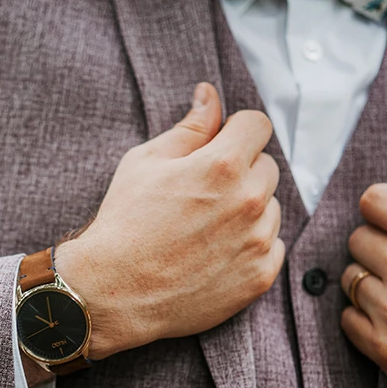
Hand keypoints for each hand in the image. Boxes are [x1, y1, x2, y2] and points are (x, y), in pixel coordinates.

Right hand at [57, 83, 284, 359]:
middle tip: (203, 193)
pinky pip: (272, 246)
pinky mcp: (261, 275)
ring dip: (249, 210)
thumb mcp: (146, 162)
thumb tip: (209, 95)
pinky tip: (216, 252)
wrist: (114, 291)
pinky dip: (252, 246)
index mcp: (223, 165)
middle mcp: (249, 200)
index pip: (258, 125)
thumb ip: (190, 128)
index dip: (237, 131)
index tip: (221, 145)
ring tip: (205, 227)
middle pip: (267, 166)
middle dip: (242, 171)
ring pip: (271, 208)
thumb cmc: (125, 222)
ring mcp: (258, 240)